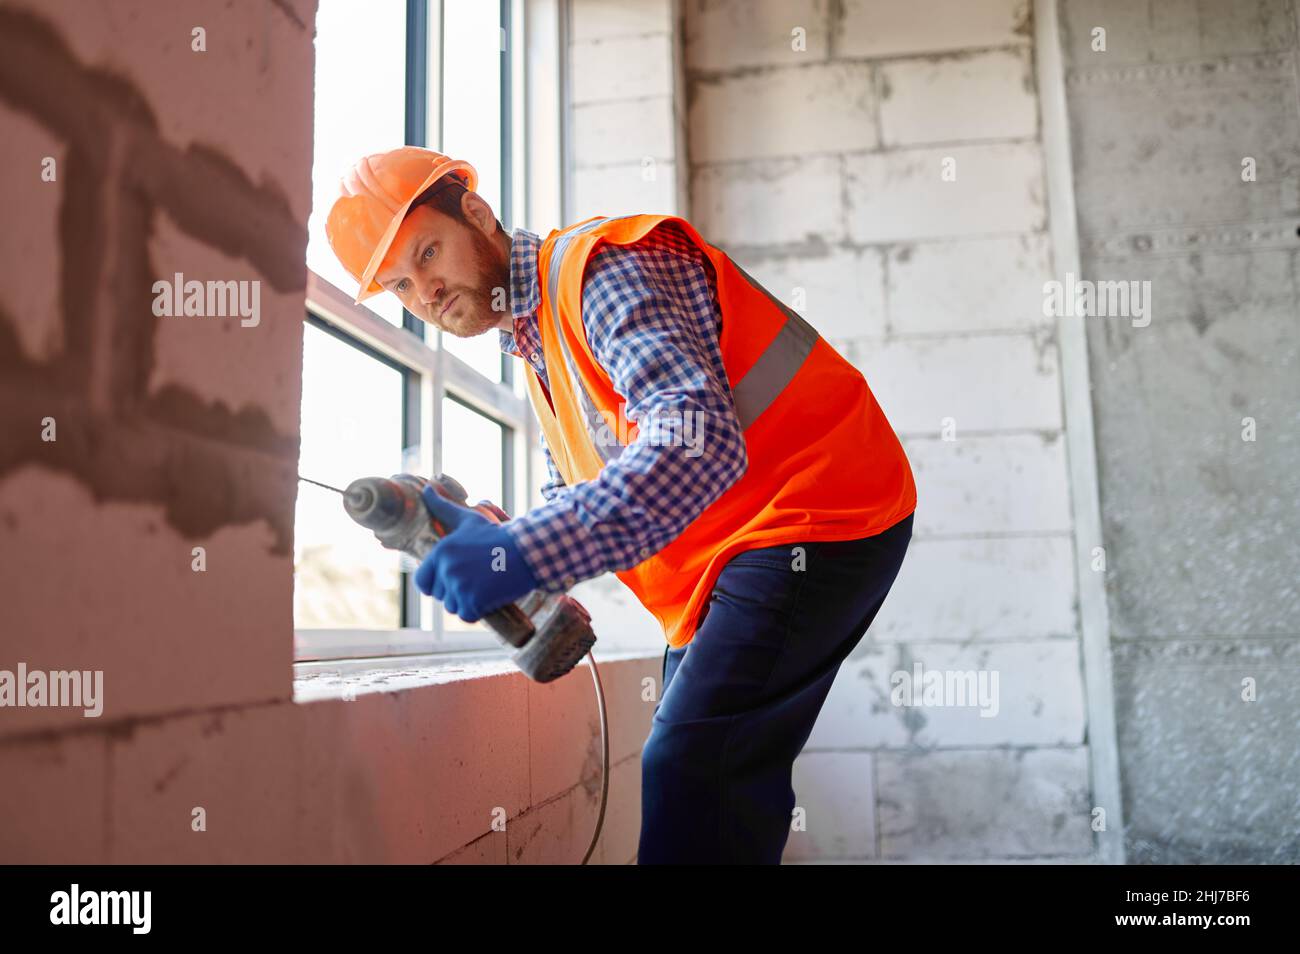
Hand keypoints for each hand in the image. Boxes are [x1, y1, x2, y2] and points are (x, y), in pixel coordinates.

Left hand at [415, 485, 539, 622]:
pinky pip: (467, 615)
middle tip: (477, 579)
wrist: (526, 552)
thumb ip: (443, 506)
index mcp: (441, 551)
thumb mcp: (468, 519)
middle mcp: (447, 568)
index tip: (455, 579)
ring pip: (454, 607)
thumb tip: (427, 487)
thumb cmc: (497, 536)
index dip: (437, 584)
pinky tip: (490, 597)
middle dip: (456, 592)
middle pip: (441, 596)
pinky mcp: (474, 601)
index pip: (423, 582)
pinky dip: (478, 611)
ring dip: (468, 602)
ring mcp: (460, 586)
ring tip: (485, 586)